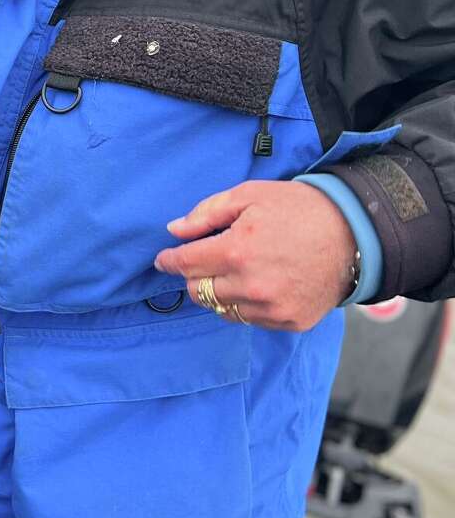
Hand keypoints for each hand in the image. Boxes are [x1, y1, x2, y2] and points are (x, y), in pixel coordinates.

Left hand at [153, 181, 356, 331]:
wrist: (353, 233)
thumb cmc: (298, 208)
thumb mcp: (248, 195)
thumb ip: (206, 214)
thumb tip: (174, 231)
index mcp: (236, 251)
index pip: (185, 264)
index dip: (170, 260)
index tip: (164, 259)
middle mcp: (250, 285)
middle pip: (198, 291)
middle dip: (194, 275)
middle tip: (206, 260)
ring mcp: (271, 308)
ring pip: (220, 308)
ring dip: (219, 291)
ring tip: (236, 271)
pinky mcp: (289, 321)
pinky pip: (249, 319)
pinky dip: (244, 304)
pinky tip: (257, 284)